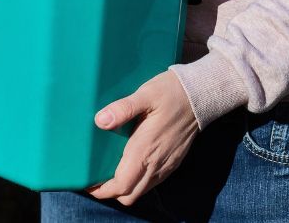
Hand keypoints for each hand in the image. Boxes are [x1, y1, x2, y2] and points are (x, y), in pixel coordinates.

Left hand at [86, 70, 198, 205]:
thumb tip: (100, 121)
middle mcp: (156, 163)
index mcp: (145, 150)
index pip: (122, 185)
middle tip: (95, 180)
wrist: (201, 96)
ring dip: (124, 188)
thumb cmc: (170, 93)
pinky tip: (129, 167)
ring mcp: (166, 165)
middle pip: (129, 195)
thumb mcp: (145, 95)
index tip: (88, 184)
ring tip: (108, 174)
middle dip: (110, 193)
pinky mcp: (173, 162)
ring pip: (141, 191)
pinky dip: (138, 182)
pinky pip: (153, 183)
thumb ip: (123, 109)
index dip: (103, 190)